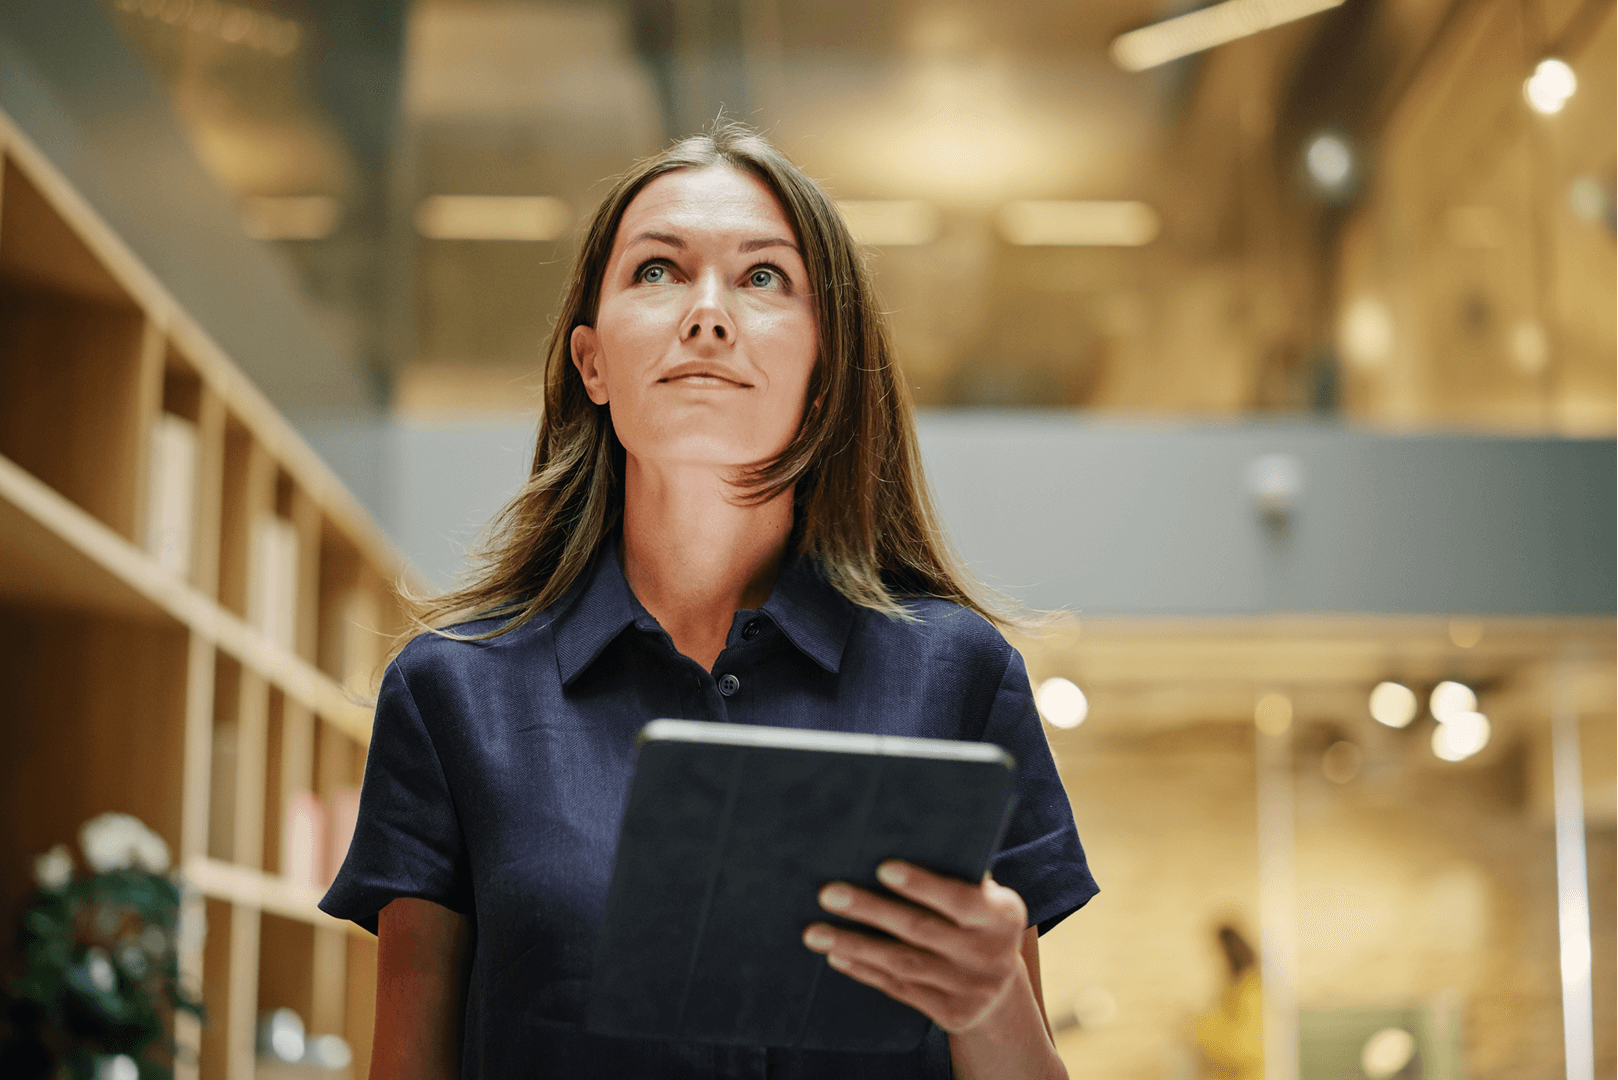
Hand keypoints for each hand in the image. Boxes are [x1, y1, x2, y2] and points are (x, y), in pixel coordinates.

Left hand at [801, 860, 1028, 1033]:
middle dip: (870, 909)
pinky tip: (837, 956)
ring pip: (903, 963)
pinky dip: (865, 971)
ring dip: (854, 945)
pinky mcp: (952, 1015)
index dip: (922, 884)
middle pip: (920, 929)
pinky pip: (900, 989)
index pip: (960, 898)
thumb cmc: (978, 922)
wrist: (1001, 992)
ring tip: (815, 932)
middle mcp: (990, 955)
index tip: (883, 868)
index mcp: (1002, 916)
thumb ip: (958, 874)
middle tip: (828, 893)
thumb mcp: (986, 900)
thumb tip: (905, 835)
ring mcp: (972, 989)